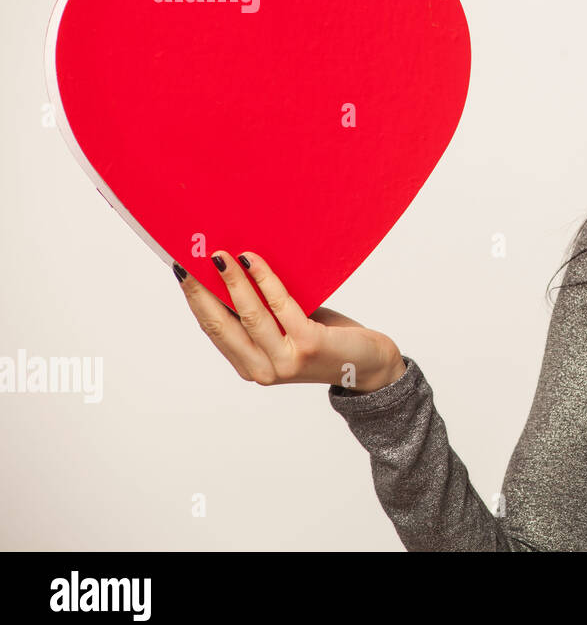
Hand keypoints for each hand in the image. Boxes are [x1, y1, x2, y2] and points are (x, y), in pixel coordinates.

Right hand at [174, 250, 406, 392]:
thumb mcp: (287, 327)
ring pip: (248, 314)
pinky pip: (280, 305)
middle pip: (221, 323)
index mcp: (250, 366)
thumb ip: (263, 311)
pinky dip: (264, 279)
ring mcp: (284, 360)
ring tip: (219, 255)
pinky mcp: (307, 345)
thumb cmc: (325, 339)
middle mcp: (262, 369)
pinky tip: (252, 260)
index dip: (194, 300)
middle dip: (200, 290)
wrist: (367, 364)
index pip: (213, 329)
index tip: (180, 271)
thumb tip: (236, 266)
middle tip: (186, 259)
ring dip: (231, 281)